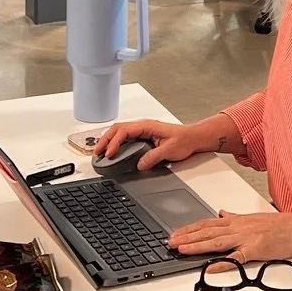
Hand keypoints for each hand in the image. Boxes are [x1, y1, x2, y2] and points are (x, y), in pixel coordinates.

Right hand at [97, 118, 231, 169]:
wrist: (194, 137)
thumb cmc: (184, 139)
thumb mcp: (169, 150)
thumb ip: (154, 157)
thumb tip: (140, 164)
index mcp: (147, 126)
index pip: (124, 131)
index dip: (114, 142)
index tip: (109, 153)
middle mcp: (143, 126)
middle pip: (117, 129)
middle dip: (105, 140)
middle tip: (97, 152)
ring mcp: (142, 130)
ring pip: (119, 131)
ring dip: (108, 140)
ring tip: (101, 151)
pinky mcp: (144, 136)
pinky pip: (125, 136)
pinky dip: (115, 141)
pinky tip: (112, 149)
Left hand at [166, 210, 291, 262]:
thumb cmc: (280, 225)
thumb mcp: (254, 216)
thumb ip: (235, 216)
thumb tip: (221, 212)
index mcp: (237, 220)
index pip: (207, 223)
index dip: (190, 228)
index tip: (176, 233)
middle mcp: (238, 227)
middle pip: (207, 232)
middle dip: (187, 237)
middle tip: (170, 242)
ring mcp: (246, 238)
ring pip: (217, 242)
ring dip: (197, 246)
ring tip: (182, 249)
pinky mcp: (255, 250)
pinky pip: (236, 258)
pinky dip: (222, 263)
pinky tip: (210, 266)